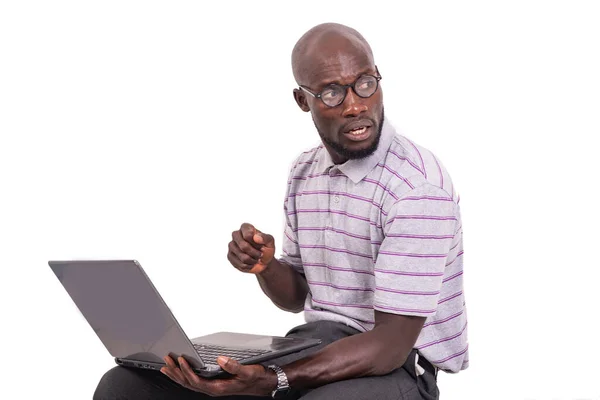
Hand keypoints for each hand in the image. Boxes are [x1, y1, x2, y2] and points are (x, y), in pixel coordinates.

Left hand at [160, 355, 275, 396]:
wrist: (263, 383)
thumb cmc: (255, 378)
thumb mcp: (247, 371)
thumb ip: (233, 366)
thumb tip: (220, 359)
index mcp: (218, 388)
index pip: (196, 381)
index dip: (186, 371)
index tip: (180, 360)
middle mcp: (213, 389)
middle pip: (188, 383)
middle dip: (176, 372)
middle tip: (167, 361)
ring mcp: (212, 387)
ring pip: (189, 383)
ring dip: (177, 374)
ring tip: (167, 366)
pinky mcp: (213, 383)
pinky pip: (194, 381)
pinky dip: (184, 375)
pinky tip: (179, 370)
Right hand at [228, 223, 274, 273]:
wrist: (263, 261)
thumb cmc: (266, 248)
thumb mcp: (270, 242)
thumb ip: (266, 238)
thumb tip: (256, 237)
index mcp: (245, 227)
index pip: (248, 235)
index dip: (257, 244)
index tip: (262, 246)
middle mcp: (236, 234)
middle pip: (243, 246)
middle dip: (255, 253)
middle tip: (260, 254)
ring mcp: (231, 245)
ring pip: (242, 257)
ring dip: (253, 260)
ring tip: (256, 258)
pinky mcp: (230, 256)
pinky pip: (240, 264)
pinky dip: (249, 266)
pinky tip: (251, 263)